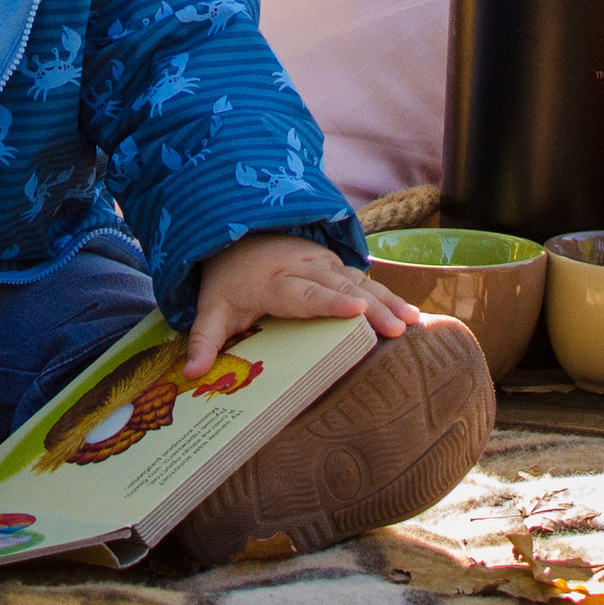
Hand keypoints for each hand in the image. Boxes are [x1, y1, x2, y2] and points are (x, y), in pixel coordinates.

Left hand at [186, 233, 412, 372]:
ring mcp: (320, 262)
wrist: (234, 230)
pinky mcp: (332, 263)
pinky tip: (410, 313)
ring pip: (357, 280)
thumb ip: (203, 339)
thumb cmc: (225, 279)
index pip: (304, 294)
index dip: (330, 302)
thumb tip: (191, 374)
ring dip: (385, 300)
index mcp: (273, 282)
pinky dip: (385, 293)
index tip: (356, 310)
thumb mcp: (210, 307)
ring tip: (412, 323)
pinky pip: (361, 277)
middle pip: (339, 288)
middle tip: (399, 329)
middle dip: (370, 307)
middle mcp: (301, 268)